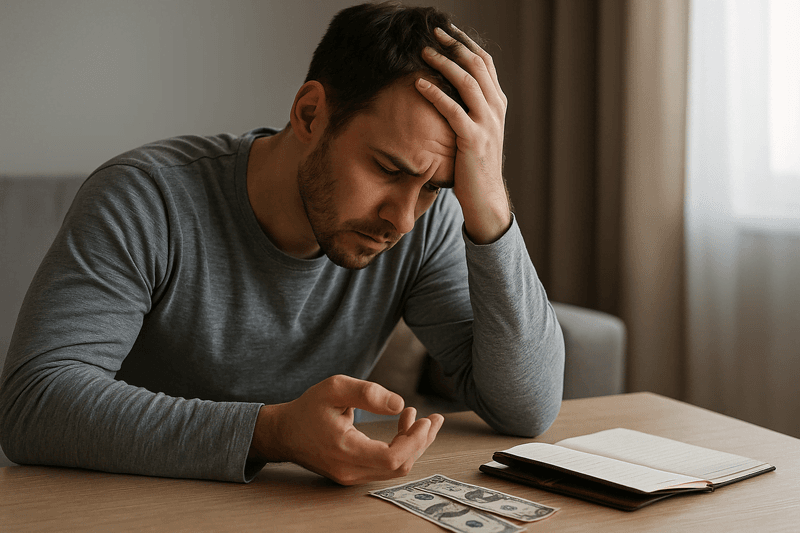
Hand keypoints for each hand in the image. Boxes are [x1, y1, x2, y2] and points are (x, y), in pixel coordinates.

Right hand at [249, 374, 443, 484]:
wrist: (284, 432)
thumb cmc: (308, 408)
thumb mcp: (335, 388)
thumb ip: (368, 393)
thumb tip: (400, 404)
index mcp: (345, 451)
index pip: (392, 458)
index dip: (415, 441)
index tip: (425, 420)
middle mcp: (350, 470)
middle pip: (399, 466)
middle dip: (422, 442)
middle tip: (434, 418)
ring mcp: (351, 476)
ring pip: (394, 468)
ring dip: (413, 444)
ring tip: (421, 419)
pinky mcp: (353, 474)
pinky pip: (385, 466)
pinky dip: (400, 447)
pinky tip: (404, 426)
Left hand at [416, 25, 511, 244]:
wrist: (486, 197)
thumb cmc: (476, 165)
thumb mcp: (478, 131)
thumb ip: (471, 109)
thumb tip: (449, 87)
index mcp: (498, 103)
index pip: (485, 63)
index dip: (465, 43)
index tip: (446, 31)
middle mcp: (496, 109)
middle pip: (476, 65)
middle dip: (454, 45)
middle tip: (432, 32)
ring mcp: (487, 124)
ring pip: (467, 82)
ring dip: (443, 63)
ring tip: (423, 52)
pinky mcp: (473, 139)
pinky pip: (453, 110)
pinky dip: (435, 94)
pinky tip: (419, 84)